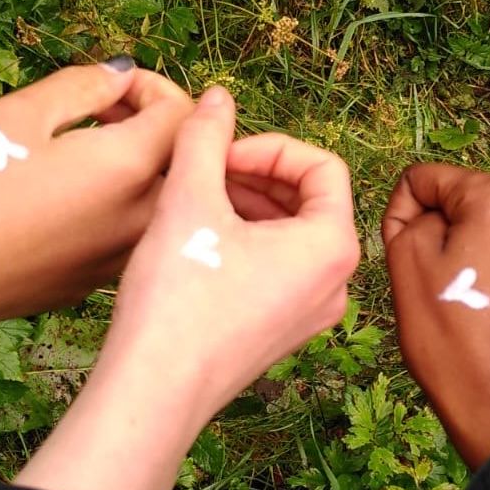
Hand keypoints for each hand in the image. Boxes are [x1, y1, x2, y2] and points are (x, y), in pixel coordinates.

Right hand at [0, 62, 192, 327]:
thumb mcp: (22, 113)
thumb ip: (85, 86)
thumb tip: (121, 75)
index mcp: (130, 170)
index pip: (184, 117)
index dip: (153, 87)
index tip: (114, 84)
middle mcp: (140, 221)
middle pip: (182, 163)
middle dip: (153, 126)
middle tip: (103, 110)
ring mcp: (118, 260)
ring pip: (158, 205)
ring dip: (139, 169)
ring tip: (83, 149)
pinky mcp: (91, 284)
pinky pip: (126, 237)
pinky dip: (117, 207)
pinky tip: (65, 197)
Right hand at [14, 86, 359, 489]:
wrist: (154, 392)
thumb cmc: (177, 299)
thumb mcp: (189, 202)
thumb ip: (205, 138)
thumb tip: (218, 98)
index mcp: (333, 246)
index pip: (322, 166)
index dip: (268, 147)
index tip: (219, 154)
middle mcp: (336, 283)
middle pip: (310, 200)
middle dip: (255, 174)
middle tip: (202, 171)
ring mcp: (311, 313)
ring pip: (290, 235)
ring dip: (247, 205)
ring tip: (194, 199)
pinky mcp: (282, 332)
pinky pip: (278, 268)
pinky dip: (246, 241)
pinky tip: (197, 239)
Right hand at [382, 163, 489, 470]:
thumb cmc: (448, 336)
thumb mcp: (405, 262)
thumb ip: (407, 215)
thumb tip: (422, 210)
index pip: (428, 179)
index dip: (401, 211)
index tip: (400, 252)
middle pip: (464, 203)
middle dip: (440, 231)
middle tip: (429, 281)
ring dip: (468, 253)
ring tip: (458, 300)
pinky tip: (486, 313)